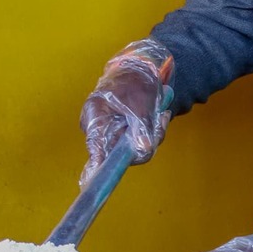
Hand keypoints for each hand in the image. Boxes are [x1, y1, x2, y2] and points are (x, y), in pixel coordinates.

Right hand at [80, 39, 175, 182]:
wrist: (140, 69)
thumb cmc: (135, 81)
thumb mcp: (141, 101)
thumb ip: (142, 126)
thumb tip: (143, 149)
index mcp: (95, 117)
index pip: (95, 146)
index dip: (97, 164)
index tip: (91, 182)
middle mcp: (98, 129)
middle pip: (119, 152)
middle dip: (145, 141)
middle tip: (161, 119)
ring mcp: (110, 132)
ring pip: (133, 148)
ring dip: (153, 133)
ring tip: (162, 113)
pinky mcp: (123, 134)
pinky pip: (139, 141)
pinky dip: (153, 131)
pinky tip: (160, 115)